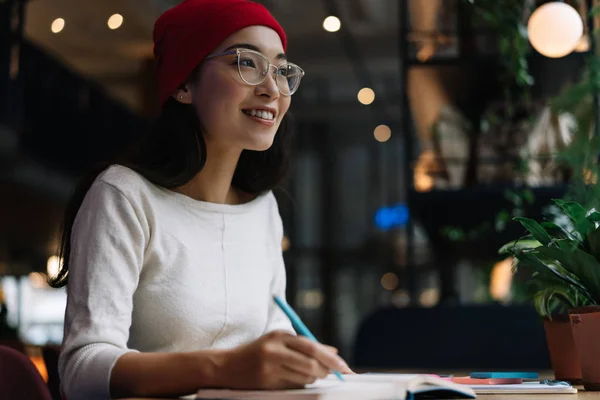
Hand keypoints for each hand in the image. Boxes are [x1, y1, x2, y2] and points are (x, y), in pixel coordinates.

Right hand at [220, 330, 351, 389]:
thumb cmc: (259, 351)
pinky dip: (300, 384)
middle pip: (310, 364)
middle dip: (325, 371)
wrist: (228, 366)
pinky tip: (294, 379)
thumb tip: (334, 351)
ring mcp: (269, 368)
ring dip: (313, 378)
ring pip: (305, 378)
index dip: (331, 358)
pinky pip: (294, 387)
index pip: (311, 347)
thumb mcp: (280, 341)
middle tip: (330, 373)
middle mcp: (274, 350)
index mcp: (279, 336)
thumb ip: (306, 345)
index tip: (345, 367)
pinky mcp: (266, 383)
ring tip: (306, 373)